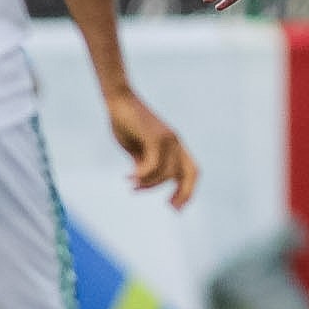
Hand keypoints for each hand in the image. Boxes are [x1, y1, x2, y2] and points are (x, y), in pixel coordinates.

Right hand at [104, 90, 198, 207]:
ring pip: (166, 173)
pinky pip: (153, 165)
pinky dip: (142, 175)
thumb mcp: (136, 148)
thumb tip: (144, 178)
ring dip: (148, 184)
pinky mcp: (155, 137)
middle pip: (190, 173)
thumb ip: (144, 162)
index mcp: (174, 145)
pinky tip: (129, 177)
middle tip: (170, 208)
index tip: (175, 207)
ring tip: (132, 186)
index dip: (187, 190)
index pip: (191, 171)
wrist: (117, 100)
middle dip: (184, 193)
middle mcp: (176, 142)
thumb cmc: (125, 122)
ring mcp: (168, 139)